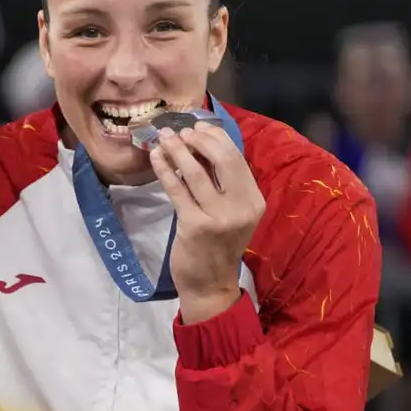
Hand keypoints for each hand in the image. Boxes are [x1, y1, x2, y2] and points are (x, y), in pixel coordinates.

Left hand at [148, 124, 264, 323]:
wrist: (210, 284)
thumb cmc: (217, 246)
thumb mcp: (231, 214)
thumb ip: (224, 185)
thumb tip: (202, 146)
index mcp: (255, 201)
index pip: (237, 159)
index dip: (216, 138)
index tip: (198, 126)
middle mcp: (242, 207)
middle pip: (222, 159)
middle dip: (198, 140)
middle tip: (179, 130)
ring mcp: (219, 216)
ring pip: (196, 172)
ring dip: (177, 150)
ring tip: (163, 137)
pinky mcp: (194, 225)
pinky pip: (177, 189)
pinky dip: (165, 169)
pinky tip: (155, 157)